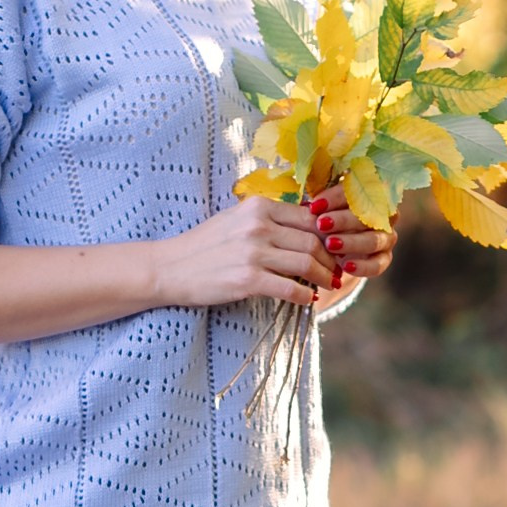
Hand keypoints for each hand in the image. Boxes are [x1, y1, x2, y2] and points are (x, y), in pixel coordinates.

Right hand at [151, 197, 340, 309]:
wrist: (169, 268)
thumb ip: (268, 219)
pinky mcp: (248, 279)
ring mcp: (253, 252)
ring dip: (324, 277)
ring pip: (307, 263)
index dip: (329, 234)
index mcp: (258, 206)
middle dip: (332, 258)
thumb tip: (308, 226)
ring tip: (329, 284)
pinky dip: (305, 296)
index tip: (335, 247)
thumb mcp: (236, 219)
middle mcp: (258, 225)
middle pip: (314, 240)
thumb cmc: (204, 245)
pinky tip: (308, 299)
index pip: (309, 217)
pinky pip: (291, 288)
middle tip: (338, 270)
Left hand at [307, 185, 395, 304]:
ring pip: (374, 240)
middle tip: (321, 224)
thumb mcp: (324, 209)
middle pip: (369, 215)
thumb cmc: (328, 220)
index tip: (315, 205)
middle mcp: (384, 215)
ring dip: (351, 242)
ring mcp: (386, 237)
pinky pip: (378, 264)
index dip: (336, 197)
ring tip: (330, 245)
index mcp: (372, 195)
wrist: (336, 248)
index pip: (359, 190)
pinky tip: (346, 266)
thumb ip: (322, 204)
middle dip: (343, 220)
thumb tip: (310, 205)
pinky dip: (363, 266)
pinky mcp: (384, 259)